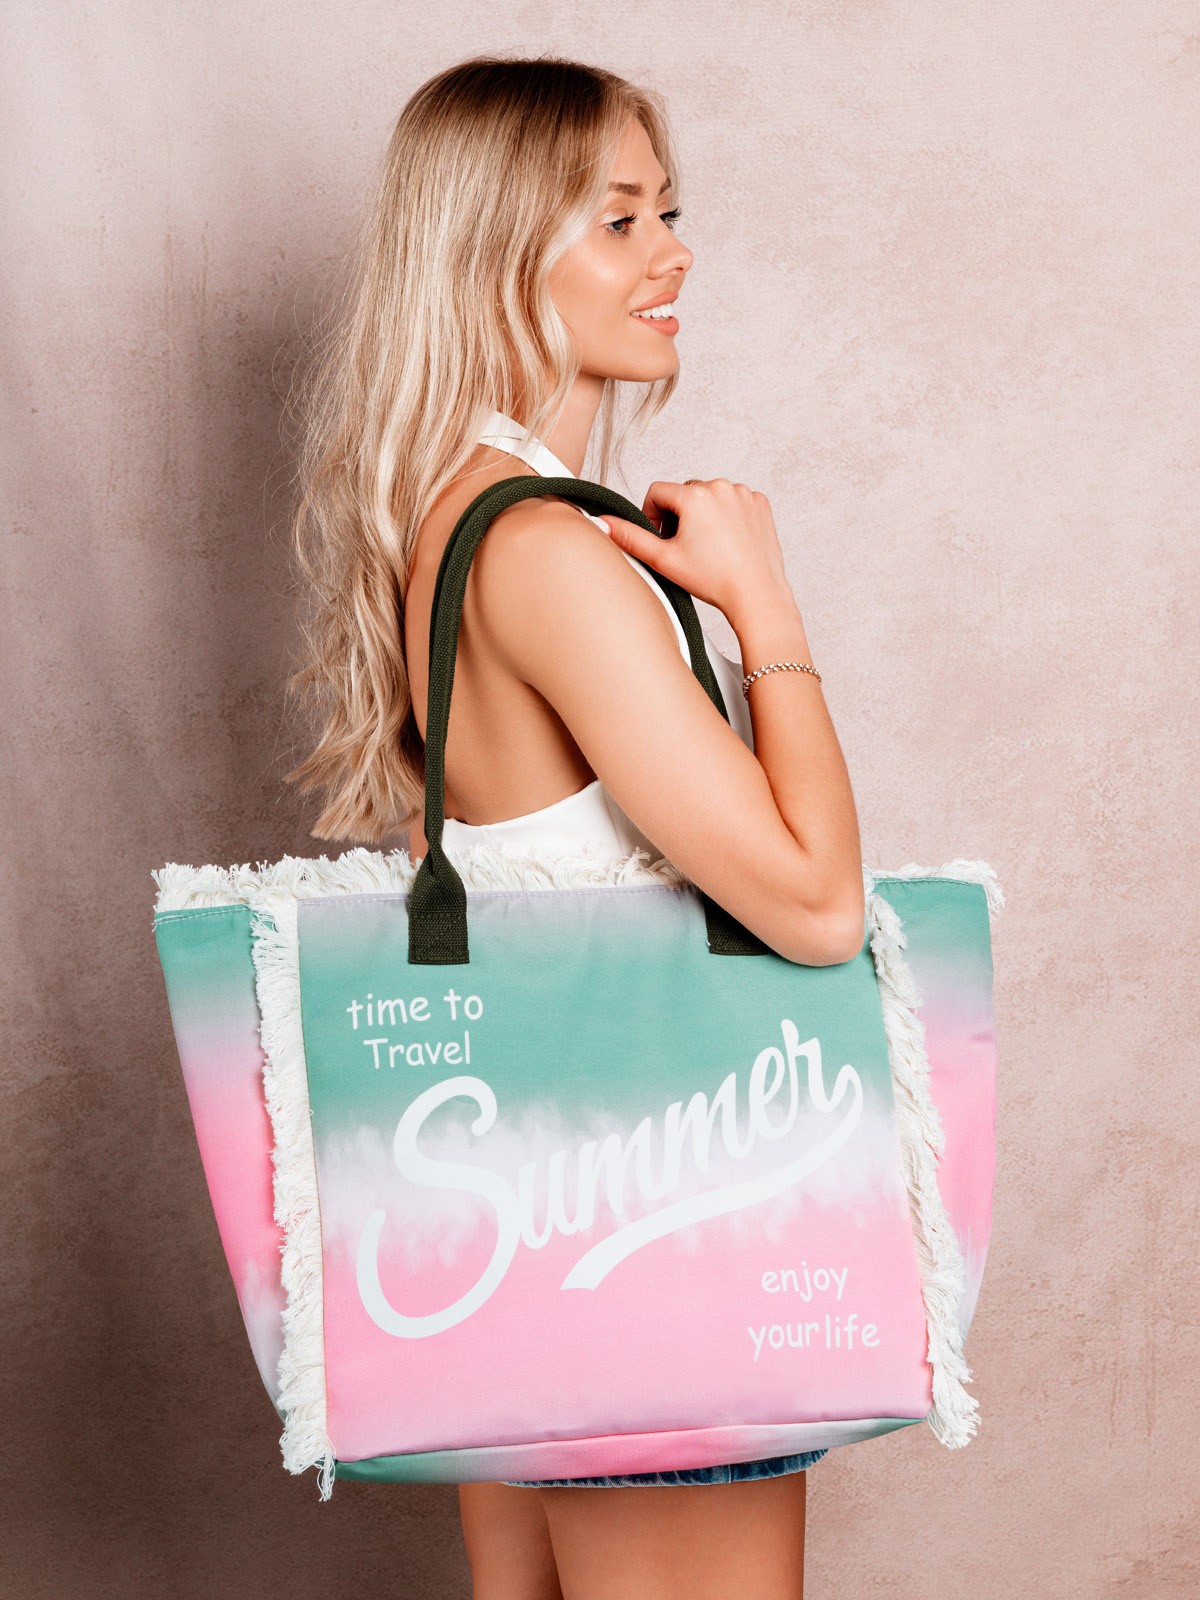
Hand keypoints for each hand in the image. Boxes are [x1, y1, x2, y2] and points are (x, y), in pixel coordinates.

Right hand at [596, 477, 794, 619]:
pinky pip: (734, 501)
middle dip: (679, 516)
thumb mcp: (664, 559)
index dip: (652, 515)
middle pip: (684, 493)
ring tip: (709, 546)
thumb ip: (631, 537)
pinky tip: (728, 541)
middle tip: (685, 547)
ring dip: (704, 514)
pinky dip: (728, 516)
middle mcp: (721, 487)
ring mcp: (743, 494)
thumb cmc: (715, 580)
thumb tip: (603, 522)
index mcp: (695, 496)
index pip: (657, 492)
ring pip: (710, 496)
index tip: (661, 538)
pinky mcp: (760, 503)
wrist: (756, 594)